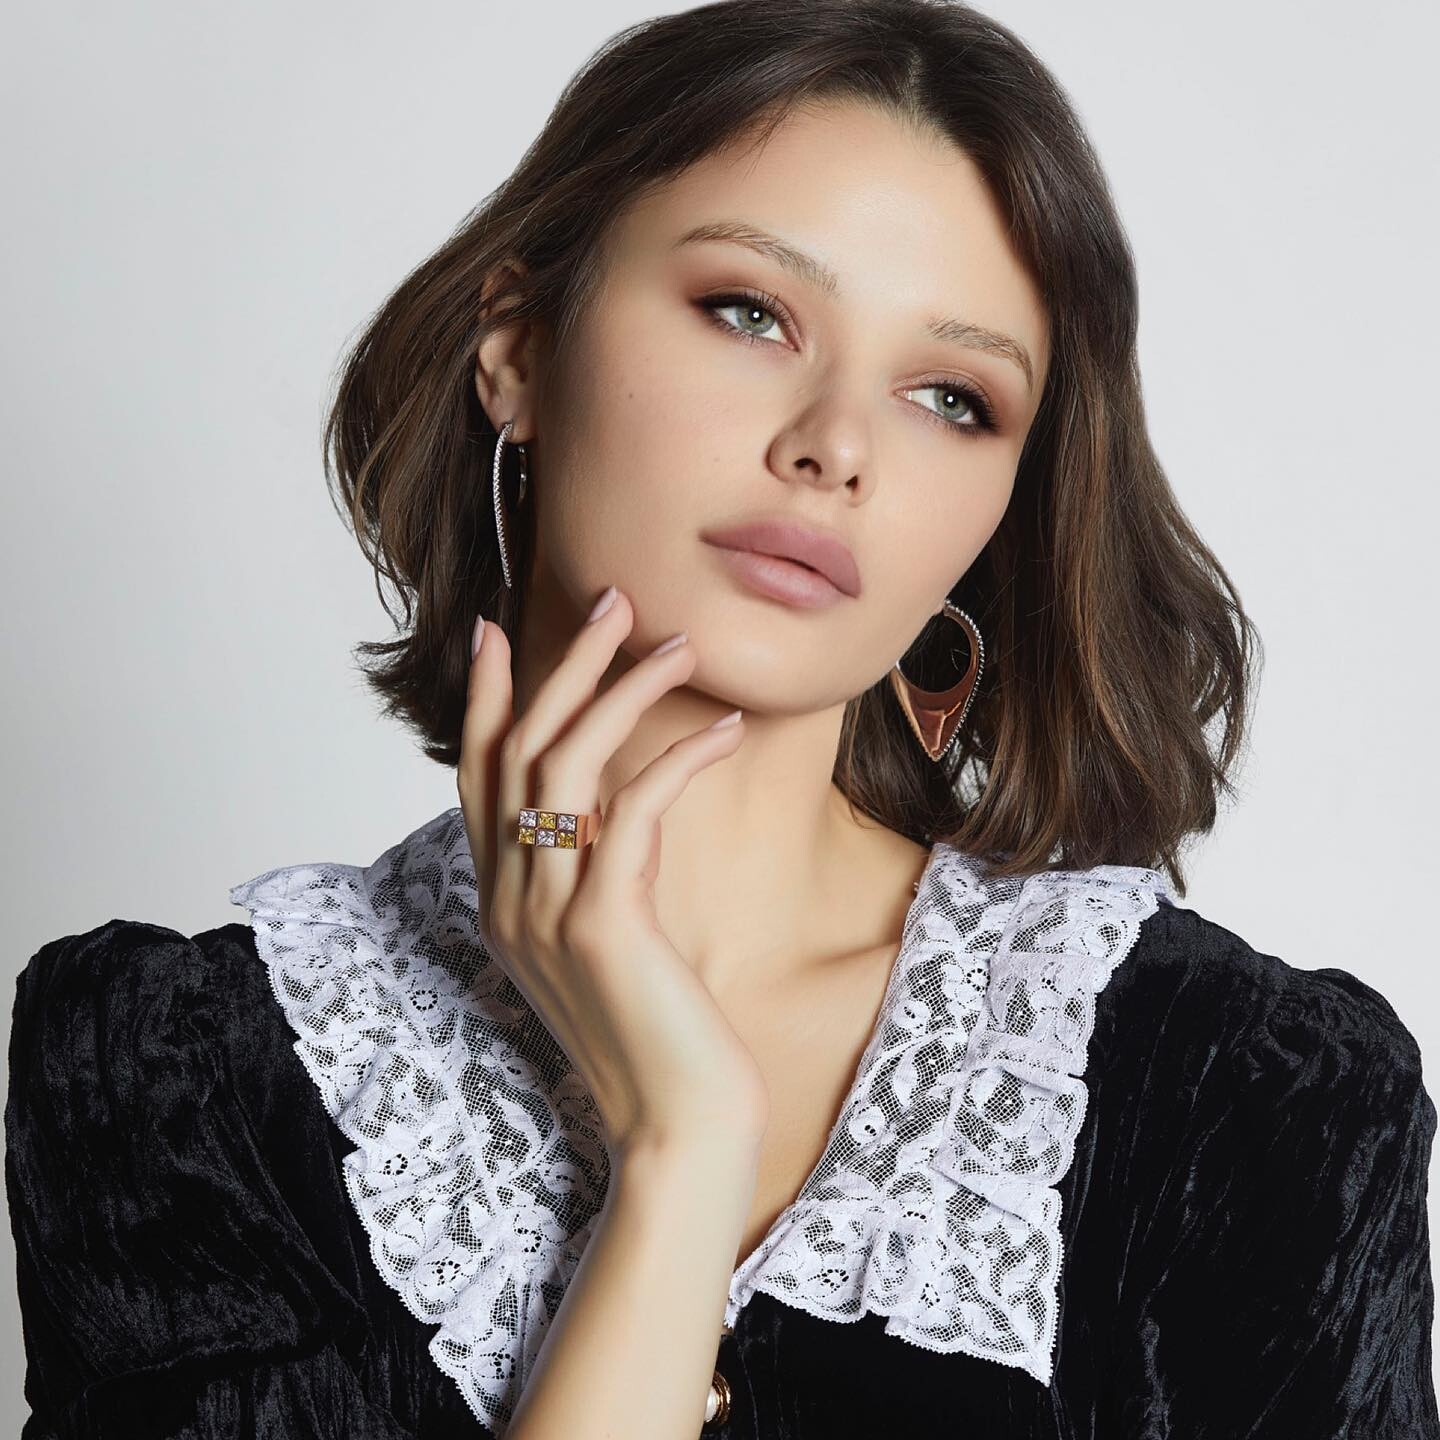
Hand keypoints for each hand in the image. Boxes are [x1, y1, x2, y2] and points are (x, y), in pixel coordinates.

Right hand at [457, 587, 769, 1162]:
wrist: (674, 1126)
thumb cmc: (654, 1034)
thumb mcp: (604, 943)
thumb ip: (589, 875)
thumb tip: (614, 806)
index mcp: (500, 903)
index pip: (475, 779)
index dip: (483, 701)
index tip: (495, 633)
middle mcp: (508, 901)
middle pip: (517, 751)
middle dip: (562, 665)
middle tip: (613, 601)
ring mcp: (547, 913)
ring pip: (566, 765)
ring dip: (623, 692)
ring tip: (678, 645)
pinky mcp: (603, 925)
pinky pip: (633, 811)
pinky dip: (680, 759)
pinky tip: (726, 730)